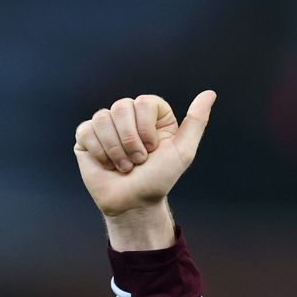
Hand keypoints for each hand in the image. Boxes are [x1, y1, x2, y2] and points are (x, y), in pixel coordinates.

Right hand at [73, 90, 215, 217]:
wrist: (133, 204)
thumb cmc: (159, 179)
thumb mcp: (183, 152)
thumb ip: (196, 121)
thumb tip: (210, 93)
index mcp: (151, 116)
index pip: (145, 102)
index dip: (147, 128)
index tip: (153, 149)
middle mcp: (128, 116)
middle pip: (122, 107)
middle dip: (131, 141)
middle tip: (138, 161)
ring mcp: (106, 125)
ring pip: (102, 118)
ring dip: (116, 150)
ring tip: (124, 166)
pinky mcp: (87, 136)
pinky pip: (86, 130)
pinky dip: (99, 152)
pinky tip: (107, 164)